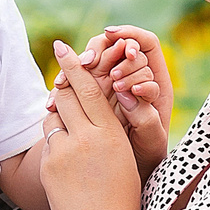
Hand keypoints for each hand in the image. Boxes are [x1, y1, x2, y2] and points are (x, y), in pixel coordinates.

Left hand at [41, 41, 145, 209]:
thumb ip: (108, 128)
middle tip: (60, 75)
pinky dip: (54, 139)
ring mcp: (64, 151)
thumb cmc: (120, 196)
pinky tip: (65, 155)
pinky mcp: (49, 165)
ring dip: (58, 115)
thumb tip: (95, 103)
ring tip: (71, 130)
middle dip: (63, 85)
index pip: (89, 89)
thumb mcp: (123, 156)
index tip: (61, 46)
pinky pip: (47, 140)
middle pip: (66, 95)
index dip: (73, 65)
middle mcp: (86, 138)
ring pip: (53, 117)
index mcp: (111, 133)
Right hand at [79, 26, 173, 177]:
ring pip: (92, 62)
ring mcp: (109, 85)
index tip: (120, 43)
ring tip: (65, 81)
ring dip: (76, 66)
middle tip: (88, 63)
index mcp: (154, 80)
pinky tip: (54, 100)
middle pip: (114, 46)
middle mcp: (130, 77)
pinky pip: (75, 82)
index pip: (145, 43)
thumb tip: (126, 94)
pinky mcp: (90, 96)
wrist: (127, 173)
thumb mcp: (151, 140)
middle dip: (100, 51)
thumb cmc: (147, 156)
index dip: (132, 36)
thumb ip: (145, 116)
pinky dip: (64, 86)